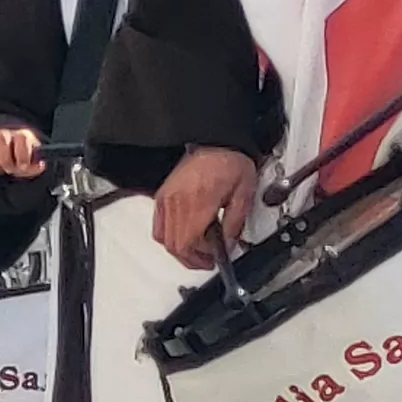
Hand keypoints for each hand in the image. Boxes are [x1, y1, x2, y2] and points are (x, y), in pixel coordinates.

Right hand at [0, 126, 48, 176]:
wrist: (8, 158)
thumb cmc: (20, 161)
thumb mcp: (30, 165)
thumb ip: (35, 165)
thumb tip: (39, 165)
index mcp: (20, 136)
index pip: (21, 138)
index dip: (21, 153)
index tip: (22, 166)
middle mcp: (4, 133)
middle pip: (1, 136)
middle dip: (4, 157)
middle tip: (7, 170)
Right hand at [155, 145, 259, 269]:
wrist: (216, 141)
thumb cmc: (229, 161)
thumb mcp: (243, 196)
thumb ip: (235, 225)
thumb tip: (228, 245)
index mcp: (198, 202)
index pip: (191, 243)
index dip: (203, 256)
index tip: (215, 258)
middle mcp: (178, 201)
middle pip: (175, 245)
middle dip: (192, 259)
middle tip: (207, 260)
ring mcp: (167, 198)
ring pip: (165, 239)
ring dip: (181, 250)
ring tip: (196, 251)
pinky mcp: (163, 194)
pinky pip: (158, 226)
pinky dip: (168, 237)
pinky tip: (181, 237)